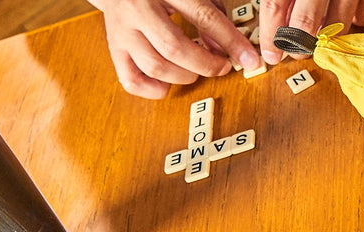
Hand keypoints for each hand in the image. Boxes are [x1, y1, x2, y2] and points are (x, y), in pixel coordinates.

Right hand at [93, 0, 261, 98]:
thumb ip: (211, 13)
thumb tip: (227, 49)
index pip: (204, 17)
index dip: (231, 42)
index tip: (250, 59)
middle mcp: (139, 9)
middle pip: (175, 47)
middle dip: (206, 65)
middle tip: (222, 68)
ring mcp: (122, 30)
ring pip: (154, 66)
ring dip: (183, 77)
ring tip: (195, 72)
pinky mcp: (113, 48)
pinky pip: (130, 80)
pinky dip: (153, 90)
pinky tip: (168, 84)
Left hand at [257, 0, 363, 63]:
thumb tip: (275, 18)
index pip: (274, 6)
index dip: (270, 34)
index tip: (271, 55)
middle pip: (306, 20)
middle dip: (300, 43)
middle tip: (298, 53)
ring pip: (339, 22)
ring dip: (330, 37)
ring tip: (324, 39)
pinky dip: (361, 19)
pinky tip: (353, 19)